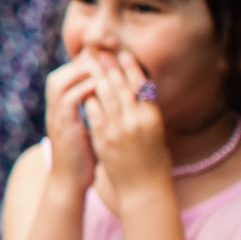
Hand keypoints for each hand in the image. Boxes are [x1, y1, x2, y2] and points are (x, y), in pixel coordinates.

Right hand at [41, 56, 98, 195]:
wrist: (72, 180)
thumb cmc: (84, 155)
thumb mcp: (86, 129)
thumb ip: (92, 112)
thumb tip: (108, 99)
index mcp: (60, 110)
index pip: (63, 79)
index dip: (79, 67)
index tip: (100, 59)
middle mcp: (54, 112)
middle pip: (57, 77)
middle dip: (78, 65)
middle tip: (99, 58)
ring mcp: (57, 119)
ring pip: (59, 85)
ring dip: (79, 73)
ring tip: (99, 67)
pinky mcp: (64, 128)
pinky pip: (68, 102)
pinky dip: (82, 90)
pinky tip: (98, 86)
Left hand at [79, 49, 173, 207]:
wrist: (143, 186)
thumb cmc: (154, 159)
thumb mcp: (156, 132)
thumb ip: (145, 112)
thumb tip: (138, 90)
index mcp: (153, 118)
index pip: (141, 87)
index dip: (131, 69)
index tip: (123, 54)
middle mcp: (137, 121)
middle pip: (122, 88)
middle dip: (111, 68)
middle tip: (102, 53)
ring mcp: (118, 130)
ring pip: (106, 98)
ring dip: (98, 79)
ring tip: (92, 65)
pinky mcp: (103, 140)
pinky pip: (94, 114)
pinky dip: (90, 100)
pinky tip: (84, 89)